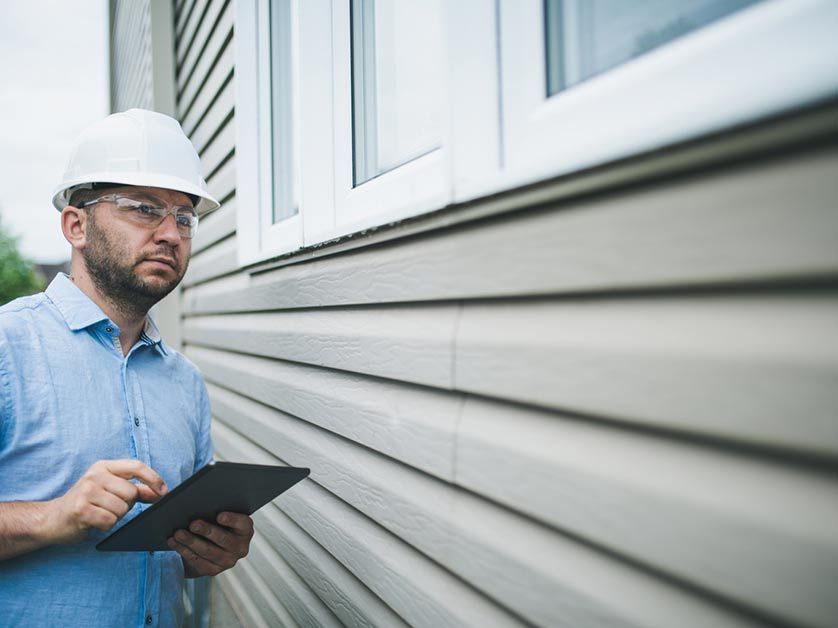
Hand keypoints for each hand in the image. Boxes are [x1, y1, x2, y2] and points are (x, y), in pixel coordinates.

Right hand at [48, 460, 167, 543]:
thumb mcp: (110, 490)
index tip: (164, 492)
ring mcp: (86, 492)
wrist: (51, 519)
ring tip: (100, 513)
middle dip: (126, 505)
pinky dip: (106, 526)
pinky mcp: (80, 510)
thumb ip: (136, 489)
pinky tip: (94, 522)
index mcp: (104, 466)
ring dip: (115, 517)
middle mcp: (95, 475)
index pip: (136, 466)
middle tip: (110, 507)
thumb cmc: (87, 503)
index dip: (153, 478)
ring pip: (122, 509)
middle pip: (131, 493)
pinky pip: (109, 521)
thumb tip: (160, 492)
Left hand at [167, 512, 253, 576]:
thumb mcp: (219, 513)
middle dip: (207, 531)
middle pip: (223, 539)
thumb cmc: (214, 521)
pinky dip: (183, 550)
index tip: (220, 515)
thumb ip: (214, 505)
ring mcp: (227, 561)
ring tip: (178, 533)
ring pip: (207, 551)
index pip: (243, 524)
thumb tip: (194, 498)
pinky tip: (173, 542)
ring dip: (191, 541)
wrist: (210, 544)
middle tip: (193, 523)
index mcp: (245, 530)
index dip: (232, 520)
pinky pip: (197, 560)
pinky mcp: (212, 570)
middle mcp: (240, 548)